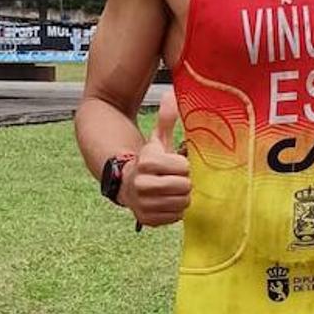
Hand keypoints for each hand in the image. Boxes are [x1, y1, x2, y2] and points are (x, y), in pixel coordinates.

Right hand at [119, 90, 190, 226]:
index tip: (177, 164)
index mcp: (146, 161)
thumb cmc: (150, 161)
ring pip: (182, 203)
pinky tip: (166, 202)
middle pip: (185, 187)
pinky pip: (175, 217)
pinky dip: (175, 211)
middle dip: (185, 183)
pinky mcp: (146, 219)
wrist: (128, 184)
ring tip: (172, 190)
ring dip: (182, 197)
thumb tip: (172, 94)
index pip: (183, 167)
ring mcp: (143, 204)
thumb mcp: (157, 140)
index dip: (184, 166)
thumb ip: (166, 119)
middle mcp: (141, 183)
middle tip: (179, 179)